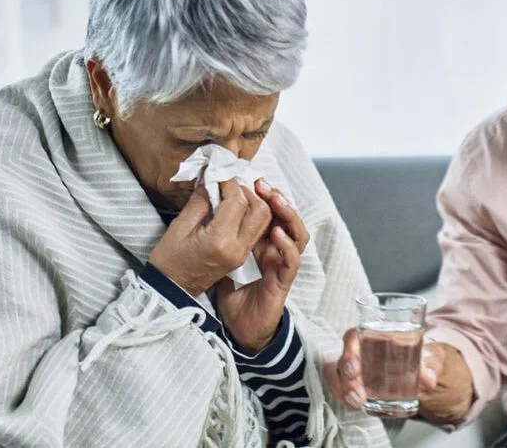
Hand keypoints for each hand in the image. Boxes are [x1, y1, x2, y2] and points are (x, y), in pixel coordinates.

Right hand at [148, 179, 270, 296]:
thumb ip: (200, 201)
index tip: (219, 174)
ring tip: (232, 194)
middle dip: (248, 191)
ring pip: (263, 221)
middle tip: (229, 183)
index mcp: (220, 241)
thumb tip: (213, 180)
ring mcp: (242, 254)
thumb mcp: (179, 227)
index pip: (237, 202)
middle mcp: (237, 248)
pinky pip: (256, 231)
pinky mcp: (242, 257)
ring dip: (253, 202)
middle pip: (260, 210)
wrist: (171, 291)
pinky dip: (251, 215)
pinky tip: (235, 208)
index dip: (230, 183)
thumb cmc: (169, 260)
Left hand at [216, 179, 306, 352]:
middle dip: (278, 198)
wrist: (237, 327)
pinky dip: (286, 245)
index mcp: (261, 243)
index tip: (252, 181)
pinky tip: (276, 233)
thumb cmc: (231, 294)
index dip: (265, 196)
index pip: (270, 213)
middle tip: (264, 185)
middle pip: (286, 218)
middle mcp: (275, 251)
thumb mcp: (220, 258)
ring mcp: (281, 265)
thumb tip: (209, 210)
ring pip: (297, 234)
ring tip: (275, 201)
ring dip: (288, 216)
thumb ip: (221, 237)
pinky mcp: (283, 281)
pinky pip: (291, 260)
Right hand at [323, 331, 472, 423]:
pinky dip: (343, 396)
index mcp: (373, 336)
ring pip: (335, 374)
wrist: (417, 365)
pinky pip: (339, 386)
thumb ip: (430, 365)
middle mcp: (359, 349)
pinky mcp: (353, 381)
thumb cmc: (417, 354)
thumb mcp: (427, 356)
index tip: (355, 370)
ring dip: (342, 390)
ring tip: (357, 403)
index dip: (350, 351)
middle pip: (342, 359)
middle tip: (357, 395)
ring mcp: (354, 366)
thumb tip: (429, 380)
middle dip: (345, 379)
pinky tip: (356, 405)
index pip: (353, 337)